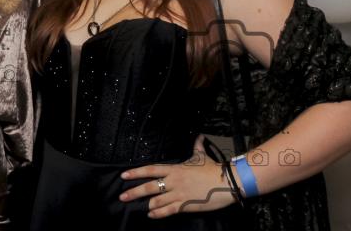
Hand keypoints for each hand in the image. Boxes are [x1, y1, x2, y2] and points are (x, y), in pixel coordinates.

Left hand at [119, 135, 236, 218]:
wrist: (228, 181)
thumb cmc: (213, 169)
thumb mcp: (201, 156)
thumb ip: (196, 146)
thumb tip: (198, 136)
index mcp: (174, 169)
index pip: (150, 169)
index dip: (136, 172)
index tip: (124, 176)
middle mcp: (174, 181)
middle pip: (149, 186)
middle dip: (134, 192)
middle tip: (122, 196)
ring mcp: (179, 193)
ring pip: (156, 200)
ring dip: (146, 204)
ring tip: (138, 207)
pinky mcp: (186, 205)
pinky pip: (168, 210)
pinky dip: (158, 213)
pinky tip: (151, 215)